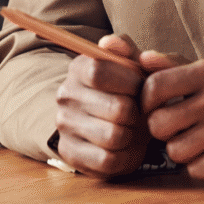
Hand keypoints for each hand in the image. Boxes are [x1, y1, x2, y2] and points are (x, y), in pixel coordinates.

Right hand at [54, 34, 147, 176]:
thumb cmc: (126, 91)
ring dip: (132, 136)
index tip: (139, 87)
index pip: (100, 72)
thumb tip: (111, 42)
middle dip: (137, 113)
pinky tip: (124, 147)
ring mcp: (65, 124)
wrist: (111, 123)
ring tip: (131, 129)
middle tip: (137, 112)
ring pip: (114, 136)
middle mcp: (65, 94)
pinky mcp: (70, 153)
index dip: (129, 82)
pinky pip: (108, 161)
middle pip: (116, 109)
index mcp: (77, 68)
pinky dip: (124, 157)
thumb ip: (125, 48)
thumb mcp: (129, 66)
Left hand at [140, 52, 203, 176]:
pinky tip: (198, 149)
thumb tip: (143, 58)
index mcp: (202, 74)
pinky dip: (192, 163)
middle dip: (157, 124)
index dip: (144, 98)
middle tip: (169, 120)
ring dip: (175, 145)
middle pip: (159, 123)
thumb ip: (162, 61)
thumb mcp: (190, 68)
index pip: (155, 86)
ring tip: (184, 134)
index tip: (147, 103)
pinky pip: (193, 169)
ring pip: (174, 150)